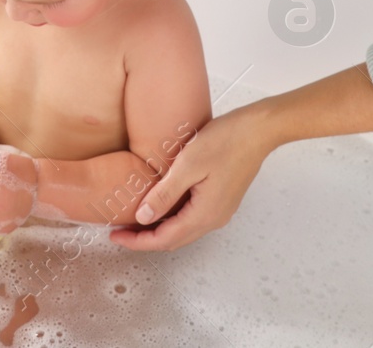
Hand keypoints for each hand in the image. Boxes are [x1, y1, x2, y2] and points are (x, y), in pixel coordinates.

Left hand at [109, 104, 270, 251]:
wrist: (258, 130)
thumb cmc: (225, 142)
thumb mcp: (188, 165)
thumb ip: (165, 194)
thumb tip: (142, 217)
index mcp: (204, 214)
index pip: (164, 239)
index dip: (137, 241)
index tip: (115, 236)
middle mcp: (213, 219)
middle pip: (173, 239)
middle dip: (145, 238)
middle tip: (119, 229)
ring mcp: (220, 210)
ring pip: (183, 229)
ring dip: (158, 228)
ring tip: (134, 218)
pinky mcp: (222, 199)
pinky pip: (192, 217)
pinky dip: (172, 218)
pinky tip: (160, 203)